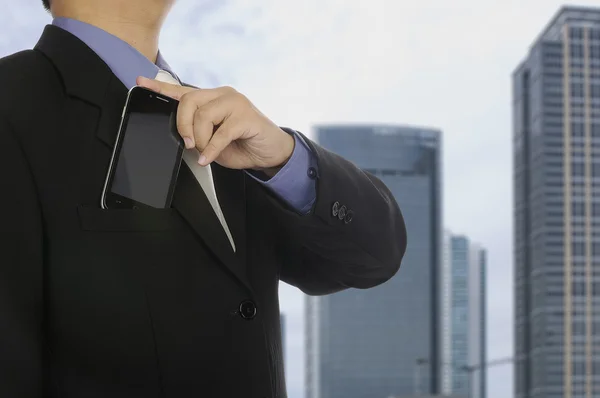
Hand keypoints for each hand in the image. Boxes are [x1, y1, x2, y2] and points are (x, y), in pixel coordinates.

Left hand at [137, 76, 294, 175]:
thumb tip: (183, 137)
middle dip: (183, 126)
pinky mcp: (246, 116)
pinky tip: (209, 158)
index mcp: (213, 98)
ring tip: (206, 152)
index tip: (140, 82)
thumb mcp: (213, 140)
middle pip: (189, 101)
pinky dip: (212, 149)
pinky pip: (220, 133)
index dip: (161, 87)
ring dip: (200, 140)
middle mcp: (223, 95)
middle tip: (189, 144)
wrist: (271, 152)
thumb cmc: (243, 145)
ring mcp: (236, 103)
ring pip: (203, 116)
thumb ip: (198, 133)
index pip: (183, 90)